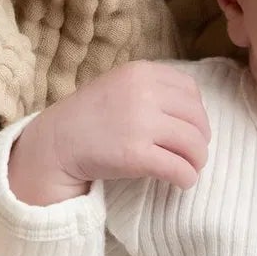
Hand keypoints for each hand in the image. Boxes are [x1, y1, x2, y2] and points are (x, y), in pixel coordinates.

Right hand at [6, 62, 210, 204]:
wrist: (56, 143)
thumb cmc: (89, 117)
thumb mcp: (119, 85)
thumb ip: (152, 89)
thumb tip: (194, 112)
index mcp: (141, 73)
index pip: (190, 91)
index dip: (197, 113)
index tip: (189, 128)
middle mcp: (144, 93)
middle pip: (197, 119)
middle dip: (200, 140)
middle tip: (193, 154)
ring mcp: (140, 124)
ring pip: (194, 145)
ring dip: (197, 161)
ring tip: (189, 168)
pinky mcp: (136, 155)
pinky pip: (179, 169)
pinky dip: (187, 179)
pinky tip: (182, 182)